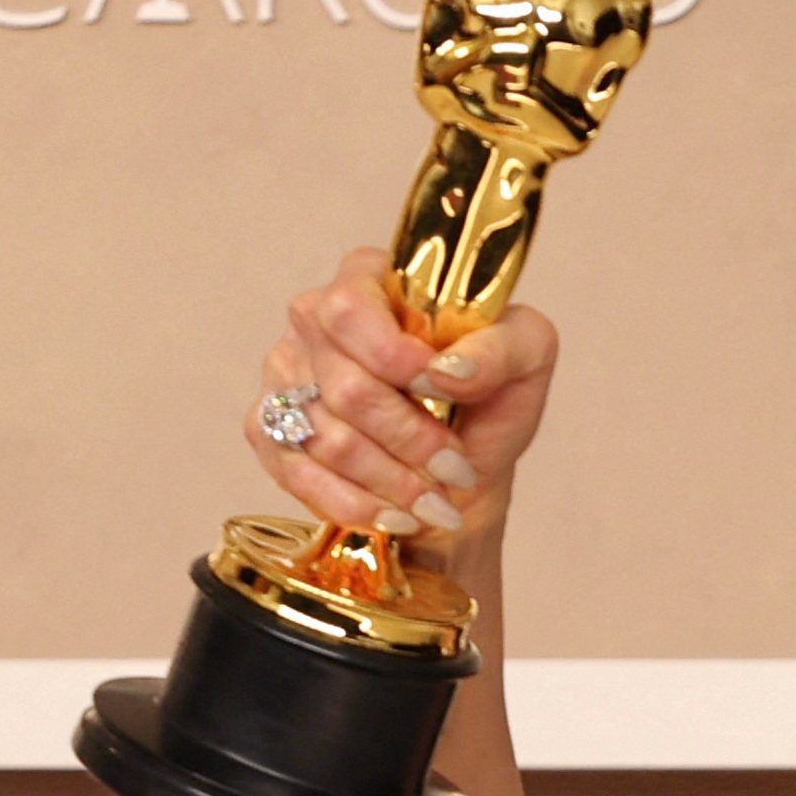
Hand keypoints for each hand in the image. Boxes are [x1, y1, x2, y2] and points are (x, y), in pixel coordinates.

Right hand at [245, 246, 561, 550]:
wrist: (458, 476)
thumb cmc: (488, 406)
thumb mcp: (526, 360)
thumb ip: (502, 348)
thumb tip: (450, 368)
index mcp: (369, 278)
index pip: (351, 309)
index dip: (395, 359)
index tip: (445, 392)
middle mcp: (314, 319)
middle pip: (345, 387)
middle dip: (410, 440)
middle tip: (456, 469)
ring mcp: (285, 375)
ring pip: (327, 439)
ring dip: (392, 481)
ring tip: (437, 501)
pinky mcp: (268, 430)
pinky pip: (300, 475)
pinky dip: (358, 505)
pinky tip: (399, 517)